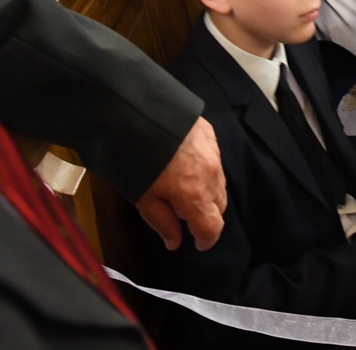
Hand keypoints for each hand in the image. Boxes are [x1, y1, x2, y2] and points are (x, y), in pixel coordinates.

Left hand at [136, 117, 227, 250]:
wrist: (138, 112)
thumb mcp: (143, 198)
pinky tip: (187, 166)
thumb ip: (162, 222)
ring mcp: (213, 152)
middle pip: (219, 206)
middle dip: (206, 216)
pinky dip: (205, 170)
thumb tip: (175, 242)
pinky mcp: (209, 134)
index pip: (213, 227)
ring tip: (186, 191)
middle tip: (186, 217)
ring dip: (207, 193)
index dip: (206, 240)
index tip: (198, 244)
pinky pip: (214, 161)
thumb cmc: (135, 159)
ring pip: (219, 183)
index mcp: (196, 196)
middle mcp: (211, 175)